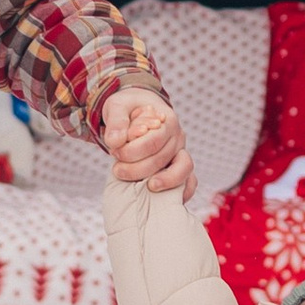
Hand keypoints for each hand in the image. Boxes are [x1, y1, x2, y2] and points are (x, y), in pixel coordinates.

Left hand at [101, 86, 194, 200]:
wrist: (138, 110)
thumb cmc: (128, 109)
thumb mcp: (118, 106)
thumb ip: (116, 121)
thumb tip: (115, 142)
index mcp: (167, 120)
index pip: (153, 141)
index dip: (132, 151)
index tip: (114, 152)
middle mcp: (178, 137)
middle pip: (163, 158)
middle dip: (137, 168)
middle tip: (117, 170)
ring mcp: (181, 153)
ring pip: (182, 170)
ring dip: (163, 181)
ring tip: (146, 187)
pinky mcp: (180, 167)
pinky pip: (190, 182)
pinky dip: (182, 191)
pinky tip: (162, 197)